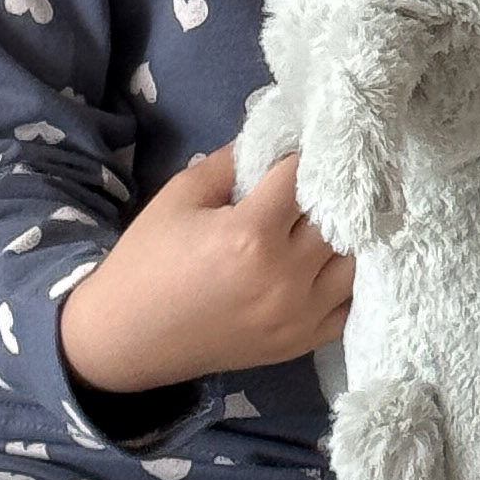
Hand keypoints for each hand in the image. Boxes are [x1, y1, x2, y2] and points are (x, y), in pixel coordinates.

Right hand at [57, 145, 354, 396]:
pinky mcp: (301, 342)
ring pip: (354, 260)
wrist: (124, 339)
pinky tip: (332, 263)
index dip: (301, 157)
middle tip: (320, 182)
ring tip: (328, 222)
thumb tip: (277, 138)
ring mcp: (298, 314)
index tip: (302, 148)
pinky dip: (347, 282)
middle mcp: (284, 275)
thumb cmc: (146, 261)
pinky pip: (349, 305)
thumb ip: (232, 162)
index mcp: (251, 234)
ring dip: (346, 236)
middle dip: (328, 195)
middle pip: (337, 217)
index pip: (302, 178)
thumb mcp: (180, 196)